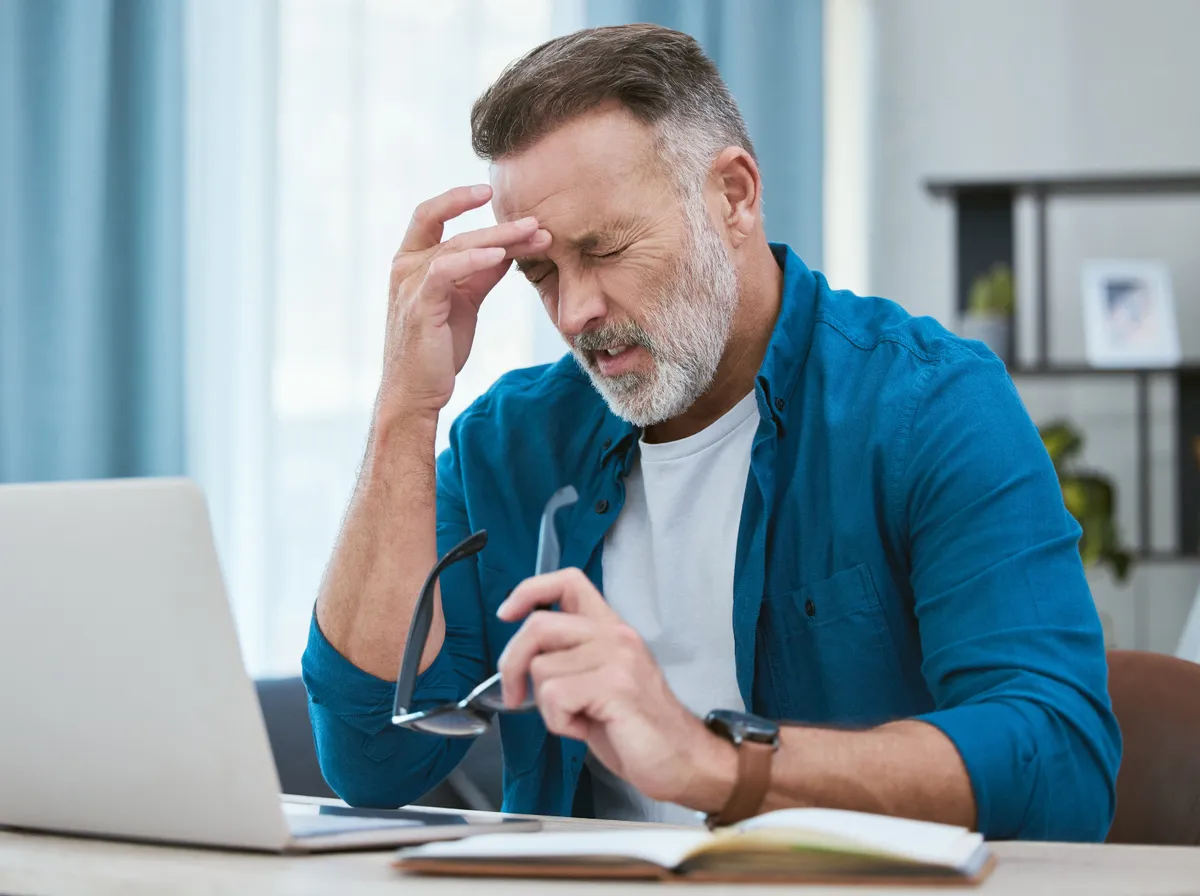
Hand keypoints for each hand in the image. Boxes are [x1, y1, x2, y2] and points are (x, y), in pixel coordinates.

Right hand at [378, 185, 551, 418]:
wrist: (416, 392)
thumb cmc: (438, 348)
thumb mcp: (464, 302)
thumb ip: (480, 273)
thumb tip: (508, 249)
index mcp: (412, 262)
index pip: (431, 214)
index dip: (458, 198)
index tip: (490, 190)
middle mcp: (405, 267)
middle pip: (456, 231)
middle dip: (500, 226)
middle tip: (536, 223)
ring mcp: (409, 285)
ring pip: (457, 247)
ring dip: (499, 239)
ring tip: (533, 235)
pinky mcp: (420, 306)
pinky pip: (446, 271)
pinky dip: (473, 259)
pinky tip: (500, 256)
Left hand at [496, 569, 737, 811]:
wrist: (682, 760)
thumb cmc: (637, 729)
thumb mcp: (600, 681)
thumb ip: (569, 659)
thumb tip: (520, 659)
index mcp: (611, 629)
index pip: (568, 581)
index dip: (529, 590)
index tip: (507, 613)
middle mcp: (615, 635)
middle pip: (539, 624)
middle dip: (512, 663)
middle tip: (514, 694)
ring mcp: (617, 658)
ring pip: (542, 668)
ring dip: (546, 705)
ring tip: (577, 718)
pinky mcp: (615, 686)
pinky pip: (555, 695)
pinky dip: (558, 721)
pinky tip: (584, 729)